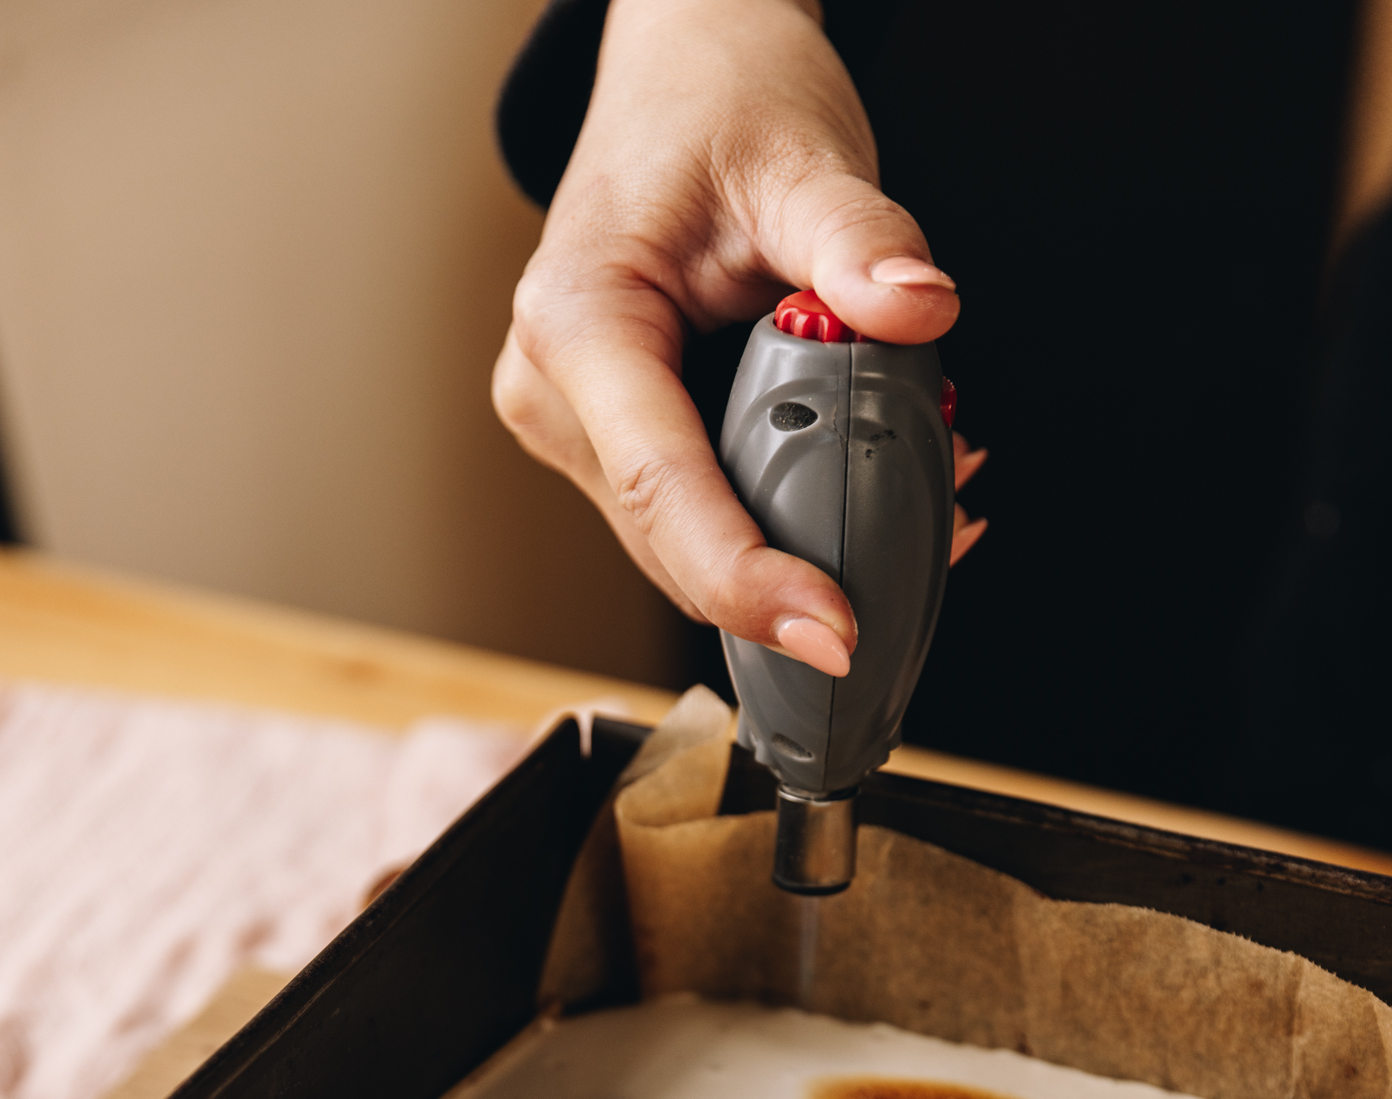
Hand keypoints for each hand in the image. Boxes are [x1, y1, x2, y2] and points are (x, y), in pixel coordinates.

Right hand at [493, 0, 977, 679]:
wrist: (683, 74)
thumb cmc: (716, 102)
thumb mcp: (802, 154)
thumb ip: (861, 241)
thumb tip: (918, 313)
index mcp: (576, 324)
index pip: (664, 491)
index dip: (748, 580)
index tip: (832, 630)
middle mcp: (555, 394)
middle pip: (680, 543)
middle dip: (802, 566)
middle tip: (936, 533)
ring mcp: (580, 431)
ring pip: (694, 546)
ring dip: (804, 541)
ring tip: (921, 483)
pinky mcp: (618, 447)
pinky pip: (705, 516)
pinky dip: (788, 515)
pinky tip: (866, 478)